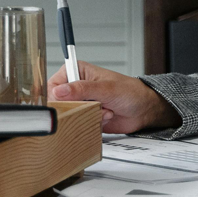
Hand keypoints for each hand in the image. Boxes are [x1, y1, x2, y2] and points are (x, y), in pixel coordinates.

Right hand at [47, 60, 180, 133]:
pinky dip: (92, 123)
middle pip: (58, 104)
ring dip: (86, 116)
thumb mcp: (106, 88)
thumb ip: (82, 89)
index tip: (66, 105)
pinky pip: (78, 125)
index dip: (56, 98)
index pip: (53, 85)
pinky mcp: (85, 116)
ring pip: (69, 116)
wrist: (144, 109)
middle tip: (92, 106)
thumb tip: (58, 91)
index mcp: (77, 71)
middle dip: (76, 109)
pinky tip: (106, 116)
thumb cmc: (130, 91)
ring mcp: (80, 102)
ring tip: (104, 109)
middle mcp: (76, 87)